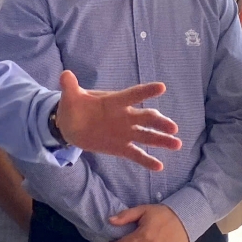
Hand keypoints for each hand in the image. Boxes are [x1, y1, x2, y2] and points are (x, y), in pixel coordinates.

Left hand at [54, 71, 180, 170]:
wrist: (71, 124)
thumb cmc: (75, 106)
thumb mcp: (71, 97)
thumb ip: (70, 87)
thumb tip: (65, 75)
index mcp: (115, 101)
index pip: (132, 95)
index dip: (145, 91)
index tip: (161, 87)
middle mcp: (124, 116)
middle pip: (145, 118)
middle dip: (160, 122)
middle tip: (173, 127)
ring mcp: (125, 132)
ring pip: (146, 136)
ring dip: (161, 140)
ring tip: (177, 144)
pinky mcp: (121, 147)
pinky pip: (136, 154)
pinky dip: (146, 160)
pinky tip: (159, 166)